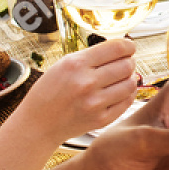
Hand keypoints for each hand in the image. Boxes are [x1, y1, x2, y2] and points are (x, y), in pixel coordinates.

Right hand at [16, 38, 137, 146]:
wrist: (38, 124)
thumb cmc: (50, 91)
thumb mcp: (64, 64)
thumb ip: (92, 56)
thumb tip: (122, 48)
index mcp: (76, 64)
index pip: (117, 48)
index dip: (128, 45)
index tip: (129, 47)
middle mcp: (86, 83)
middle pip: (127, 65)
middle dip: (129, 61)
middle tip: (125, 63)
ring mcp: (94, 103)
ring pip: (130, 83)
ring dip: (130, 78)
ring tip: (122, 77)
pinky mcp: (101, 119)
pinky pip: (127, 101)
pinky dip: (128, 93)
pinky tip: (121, 90)